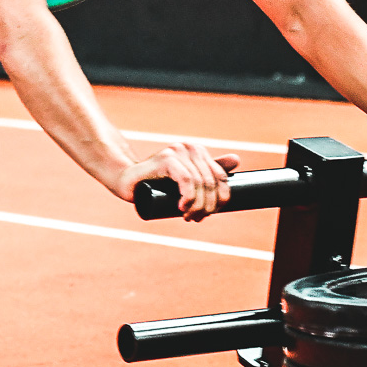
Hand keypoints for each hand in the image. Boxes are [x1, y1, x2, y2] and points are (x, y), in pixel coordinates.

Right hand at [114, 143, 240, 221]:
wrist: (129, 181)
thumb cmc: (156, 182)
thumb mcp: (186, 179)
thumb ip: (208, 169)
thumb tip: (237, 159)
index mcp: (199, 152)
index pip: (220, 177)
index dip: (220, 199)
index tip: (209, 214)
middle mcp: (191, 148)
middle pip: (211, 182)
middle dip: (207, 206)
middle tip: (196, 219)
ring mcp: (178, 151)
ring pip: (200, 183)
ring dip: (197, 205)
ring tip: (187, 217)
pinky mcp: (166, 158)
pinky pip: (186, 179)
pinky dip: (188, 196)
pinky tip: (182, 207)